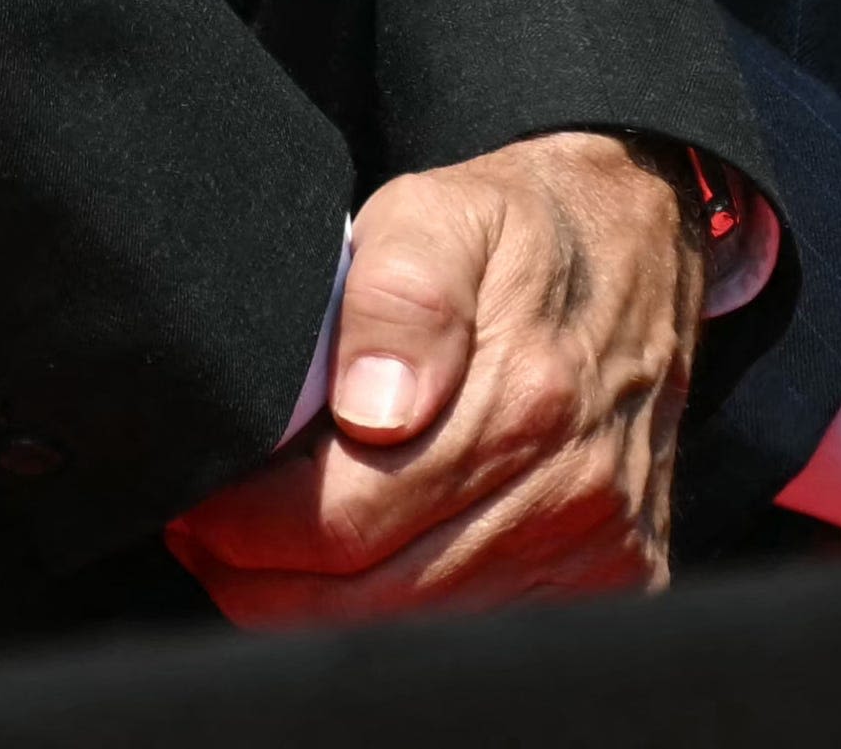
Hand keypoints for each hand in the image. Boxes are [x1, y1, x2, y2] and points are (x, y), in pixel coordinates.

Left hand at [164, 130, 694, 625]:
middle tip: (212, 539)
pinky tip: (369, 559)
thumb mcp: (438, 213)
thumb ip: (400, 297)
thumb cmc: (520, 230)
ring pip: (418, 628)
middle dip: (266, 580)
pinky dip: (411, 610)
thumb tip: (375, 408)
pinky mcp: (623, 576)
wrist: (643, 243)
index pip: (343, 521)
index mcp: (525, 397)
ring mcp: (602, 544)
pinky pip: (482, 626)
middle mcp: (573, 488)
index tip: (197, 504)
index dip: (248, 529)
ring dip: (328, 604)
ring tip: (273, 550)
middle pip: (370, 599)